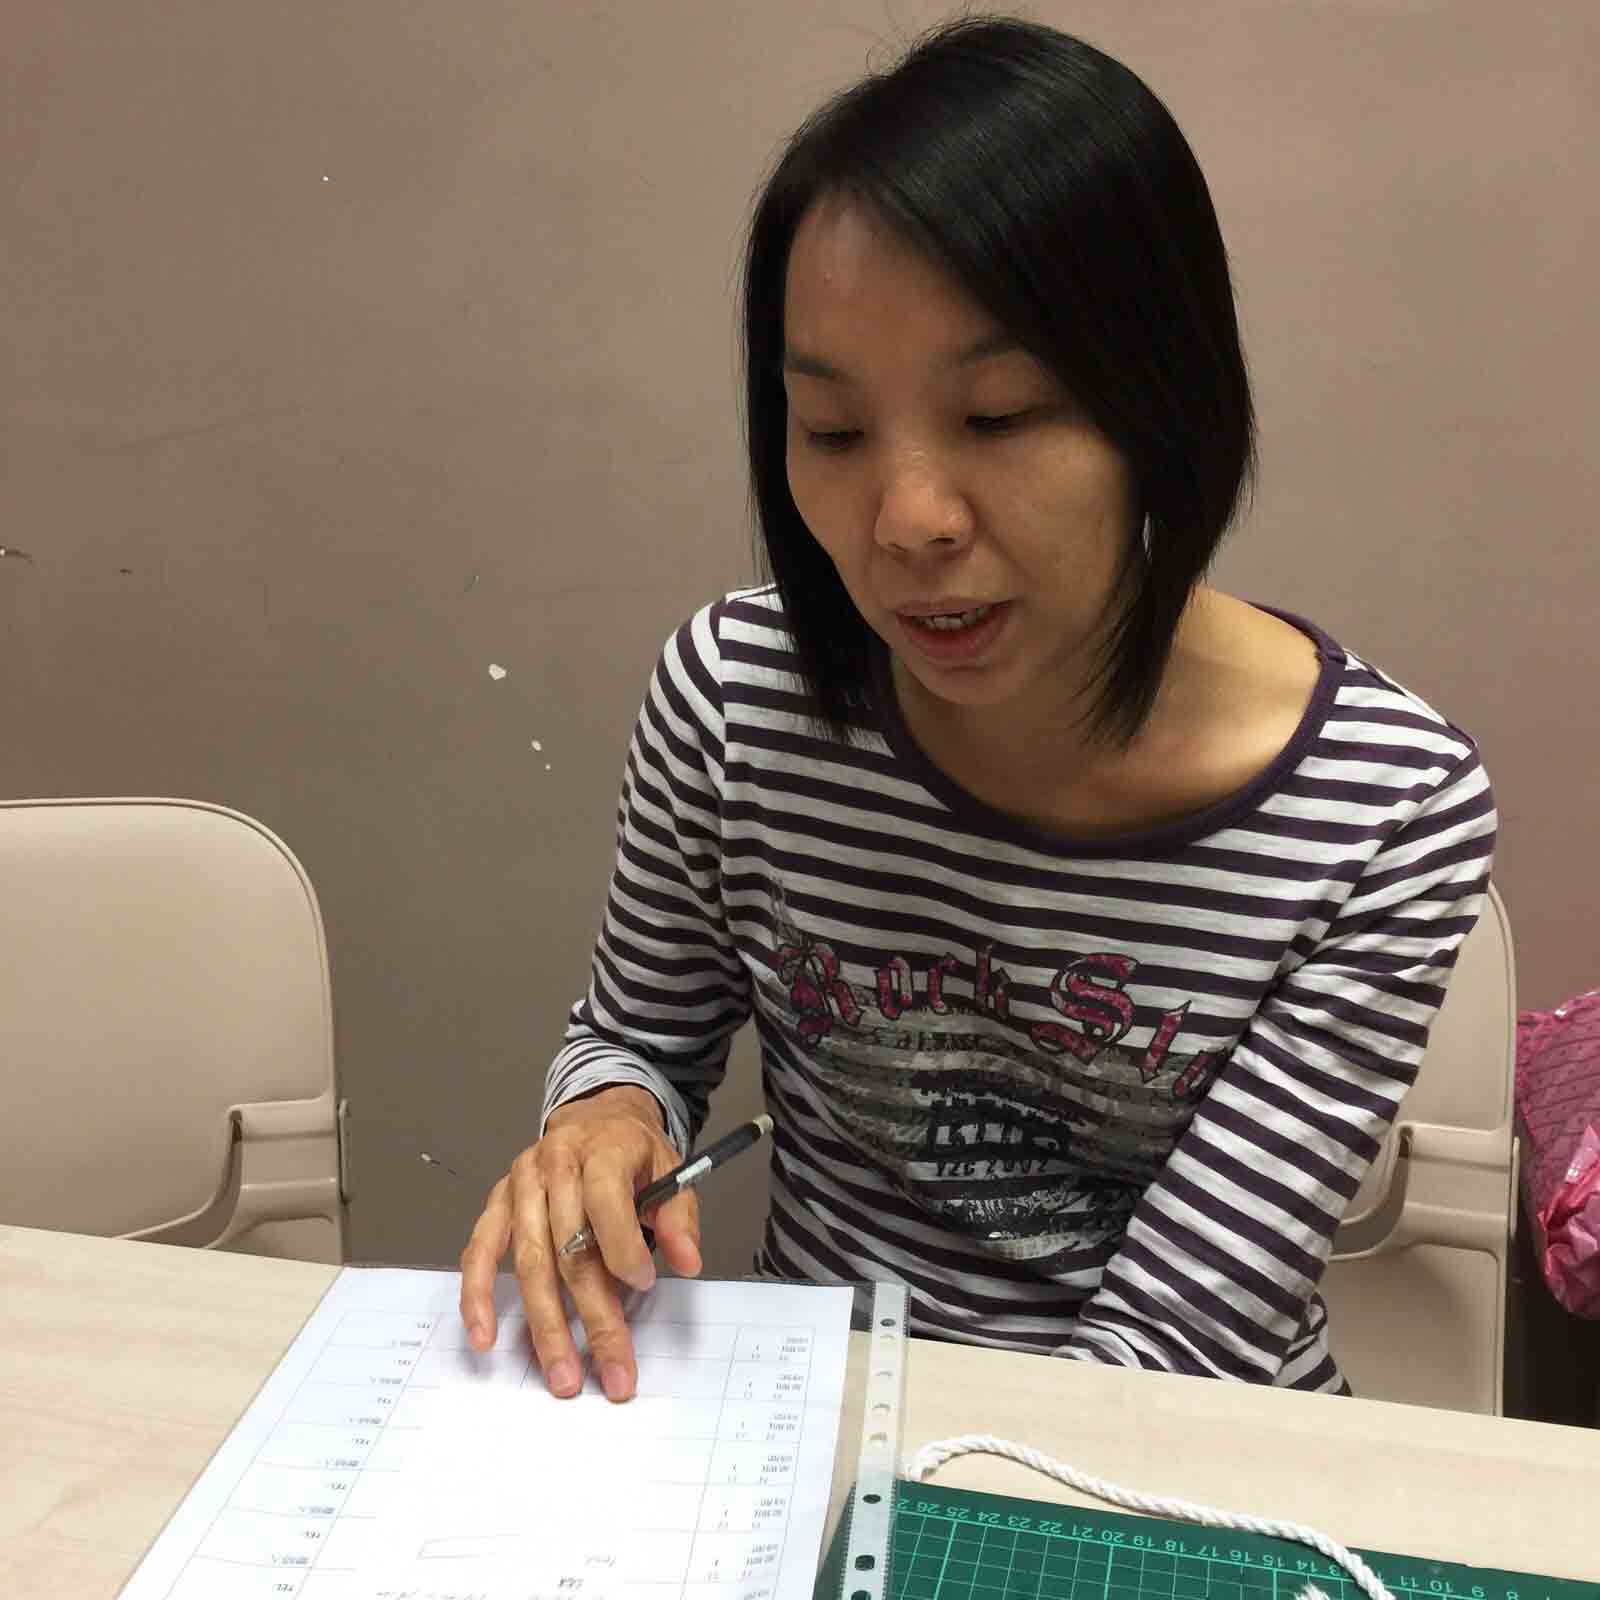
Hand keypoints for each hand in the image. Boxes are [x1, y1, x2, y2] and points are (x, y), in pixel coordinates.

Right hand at [458, 1085, 702, 1401]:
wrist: (596, 1119)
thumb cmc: (633, 1153)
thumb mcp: (670, 1170)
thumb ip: (679, 1217)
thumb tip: (688, 1262)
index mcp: (602, 1148)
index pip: (605, 1200)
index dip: (622, 1247)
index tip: (643, 1285)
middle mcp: (555, 1164)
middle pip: (569, 1247)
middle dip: (593, 1314)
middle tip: (613, 1368)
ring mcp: (520, 1184)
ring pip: (529, 1262)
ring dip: (546, 1324)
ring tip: (562, 1373)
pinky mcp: (497, 1204)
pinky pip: (480, 1253)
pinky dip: (478, 1297)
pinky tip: (485, 1336)